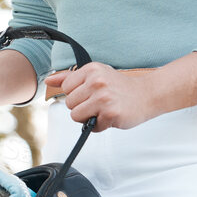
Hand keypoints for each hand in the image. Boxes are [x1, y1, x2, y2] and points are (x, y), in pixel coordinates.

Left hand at [46, 62, 162, 131]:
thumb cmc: (120, 86)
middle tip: (100, 103)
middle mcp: (96, 82)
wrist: (148, 94)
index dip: (78, 94)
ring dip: (89, 118)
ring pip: (76, 116)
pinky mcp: (110, 114)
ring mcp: (103, 98)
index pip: (66, 88)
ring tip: (104, 110)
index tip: (92, 93)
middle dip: (82, 107)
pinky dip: (100, 126)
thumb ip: (70, 77)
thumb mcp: (96, 74)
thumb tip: (48, 80)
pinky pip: (92, 127)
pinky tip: (111, 117)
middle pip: (69, 104)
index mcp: (91, 70)